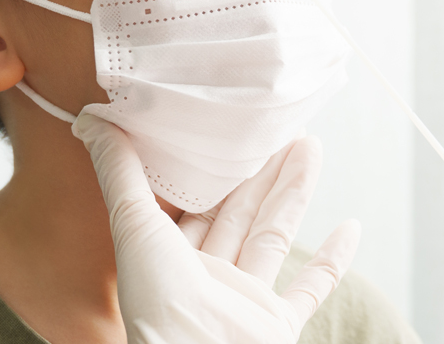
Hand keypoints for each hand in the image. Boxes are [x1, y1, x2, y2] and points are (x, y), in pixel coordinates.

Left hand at [73, 112, 360, 343]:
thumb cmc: (159, 306)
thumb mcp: (134, 226)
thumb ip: (119, 174)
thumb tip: (92, 119)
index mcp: (169, 258)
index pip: (193, 203)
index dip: (212, 165)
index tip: (228, 128)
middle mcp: (207, 278)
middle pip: (239, 212)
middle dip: (262, 169)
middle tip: (283, 127)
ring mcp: (244, 301)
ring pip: (274, 235)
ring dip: (295, 192)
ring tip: (312, 146)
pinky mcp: (277, 324)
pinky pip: (311, 289)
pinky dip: (333, 261)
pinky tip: (350, 228)